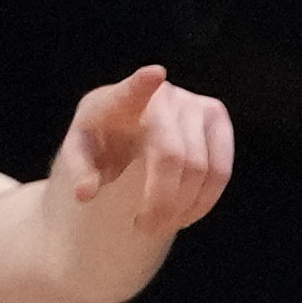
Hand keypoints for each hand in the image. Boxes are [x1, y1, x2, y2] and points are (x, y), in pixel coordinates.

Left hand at [61, 66, 235, 234]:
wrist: (128, 124)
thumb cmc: (102, 139)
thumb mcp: (81, 153)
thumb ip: (80, 170)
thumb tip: (85, 194)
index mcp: (119, 99)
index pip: (132, 90)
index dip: (143, 84)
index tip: (155, 74)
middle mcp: (163, 95)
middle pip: (173, 156)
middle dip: (162, 200)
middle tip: (146, 227)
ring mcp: (195, 103)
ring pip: (202, 168)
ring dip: (184, 206)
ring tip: (163, 224)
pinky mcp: (217, 117)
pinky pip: (221, 169)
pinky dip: (205, 200)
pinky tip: (186, 214)